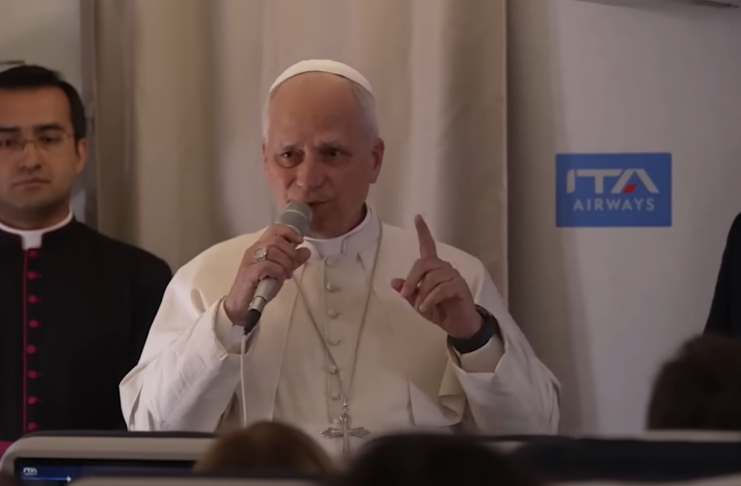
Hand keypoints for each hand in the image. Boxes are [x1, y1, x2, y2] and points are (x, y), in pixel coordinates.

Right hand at [225, 224, 311, 325]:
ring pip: (273, 252)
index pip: (274, 229)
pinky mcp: (249, 271)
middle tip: (291, 267)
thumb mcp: (280, 271)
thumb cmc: (260, 287)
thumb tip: (306, 250)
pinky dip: (278, 272)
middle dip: (290, 254)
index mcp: (261, 246)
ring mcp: (250, 260)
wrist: (242, 305)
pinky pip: (268, 265)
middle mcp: (254, 249)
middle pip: (277, 241)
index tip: (299, 242)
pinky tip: (279, 279)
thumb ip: (292, 261)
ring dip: (285, 264)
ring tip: (286, 275)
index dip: (289, 232)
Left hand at [391, 215, 480, 338]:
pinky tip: (425, 308)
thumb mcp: (418, 302)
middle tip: (404, 294)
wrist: (459, 325)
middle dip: (411, 279)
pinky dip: (430, 299)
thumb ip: (408, 292)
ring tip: (421, 307)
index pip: (428, 246)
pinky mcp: (459, 286)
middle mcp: (444, 268)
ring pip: (431, 278)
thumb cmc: (440, 310)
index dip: (423, 231)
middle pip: (423, 264)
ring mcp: (453, 276)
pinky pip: (440, 289)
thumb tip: (393, 282)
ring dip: (422, 294)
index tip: (417, 217)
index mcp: (433, 268)